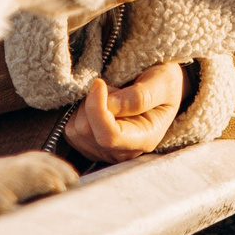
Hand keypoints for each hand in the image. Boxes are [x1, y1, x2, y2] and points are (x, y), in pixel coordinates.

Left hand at [64, 63, 186, 162]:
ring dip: (86, 106)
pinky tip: (99, 105)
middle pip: (88, 131)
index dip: (97, 108)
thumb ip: (139, 96)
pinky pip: (70, 129)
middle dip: (93, 103)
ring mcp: (105, 152)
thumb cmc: (164, 84)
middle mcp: (123, 152)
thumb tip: (108, 103)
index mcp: (144, 139)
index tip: (99, 83)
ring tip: (109, 96)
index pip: (109, 136)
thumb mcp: (161, 83)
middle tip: (113, 88)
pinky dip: (79, 112)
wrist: (163, 90)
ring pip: (76, 129)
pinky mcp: (90, 146)